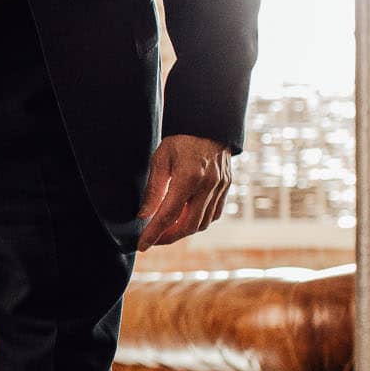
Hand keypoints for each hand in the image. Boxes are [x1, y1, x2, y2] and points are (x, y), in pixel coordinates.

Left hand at [135, 134, 232, 250]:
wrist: (209, 125)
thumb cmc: (181, 140)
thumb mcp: (160, 159)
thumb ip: (153, 190)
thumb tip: (144, 216)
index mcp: (189, 177)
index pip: (168, 215)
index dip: (154, 234)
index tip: (142, 245)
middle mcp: (208, 185)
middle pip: (188, 226)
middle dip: (169, 237)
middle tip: (153, 240)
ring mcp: (221, 187)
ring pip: (203, 223)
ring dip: (183, 231)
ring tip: (166, 230)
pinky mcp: (227, 187)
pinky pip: (214, 214)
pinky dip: (198, 222)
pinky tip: (185, 220)